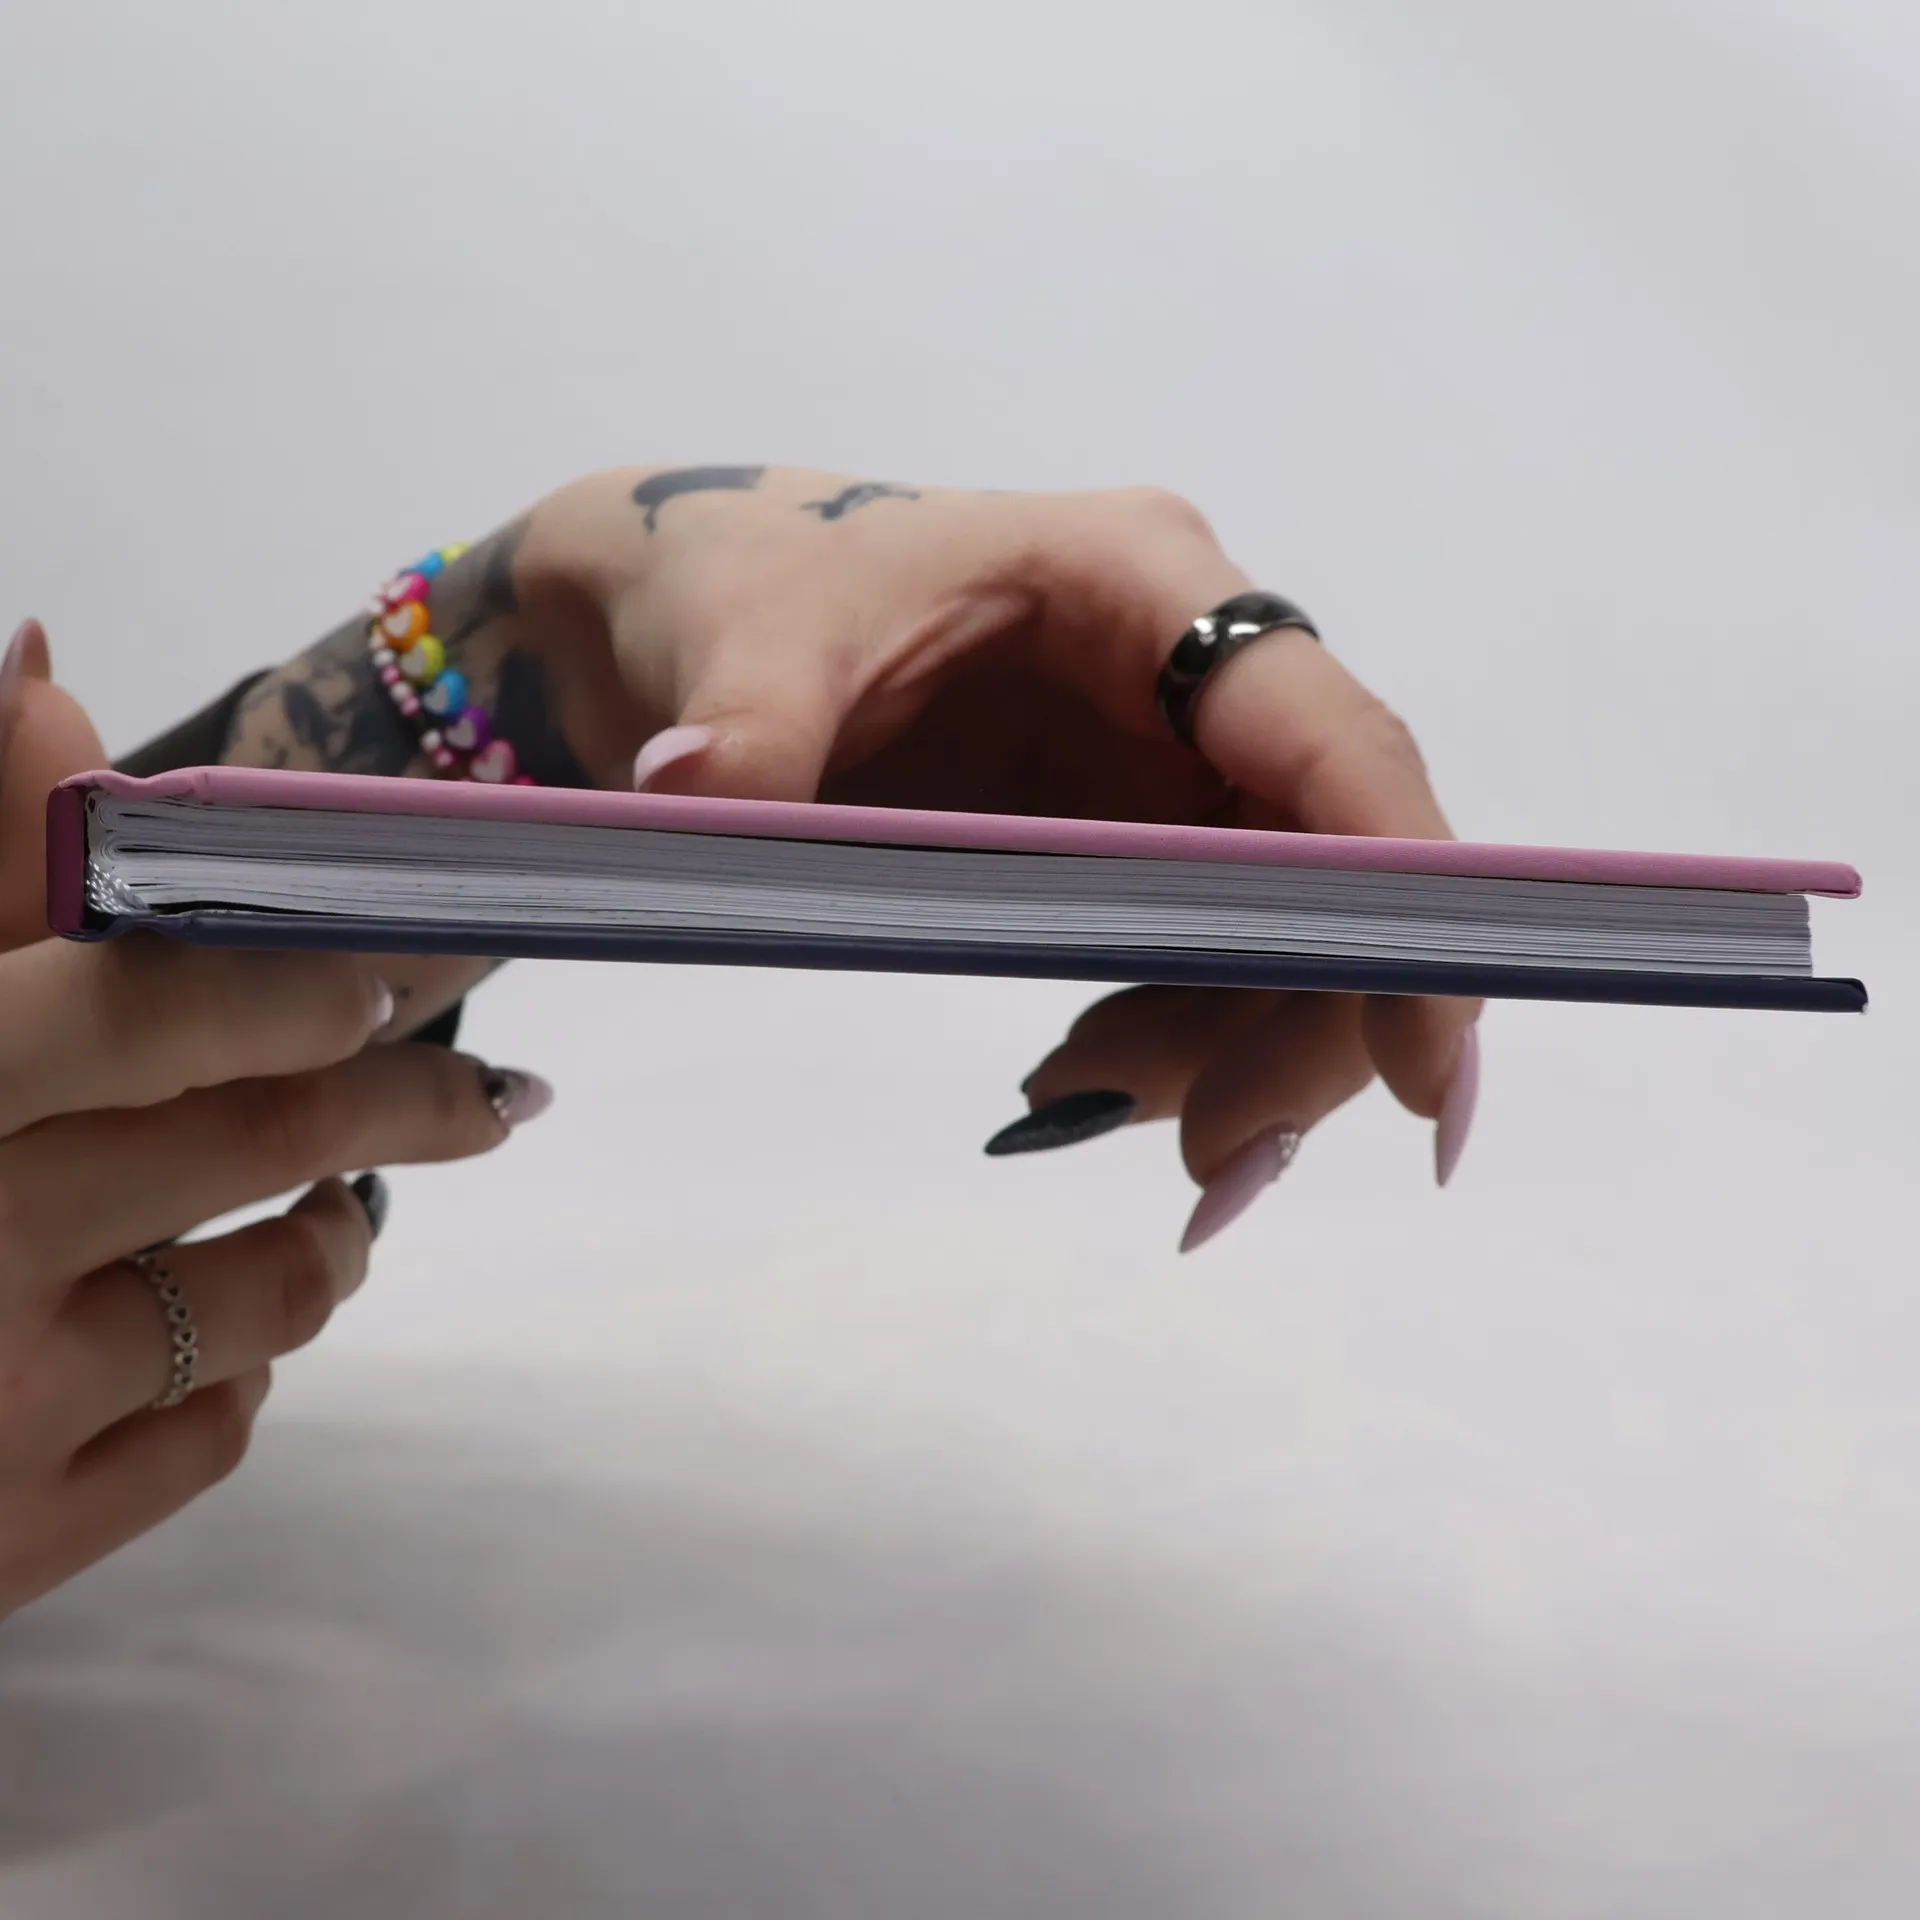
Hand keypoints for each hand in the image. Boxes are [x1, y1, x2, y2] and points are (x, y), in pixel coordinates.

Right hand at [0, 623, 551, 1619]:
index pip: (159, 1000)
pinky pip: (218, 1439)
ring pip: (271, 1291)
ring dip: (333, 1235)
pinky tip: (230, 1343)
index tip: (405, 961)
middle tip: (496, 1090)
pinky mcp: (17, 1553)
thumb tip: (38, 660)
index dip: (309, 972)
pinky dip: (248, 1374)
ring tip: (348, 1205)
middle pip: (267, 1136)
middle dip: (410, 1101)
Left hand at [514, 468, 1480, 1245]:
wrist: (703, 614)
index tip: (1429, 1069)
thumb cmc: (748, 576)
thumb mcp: (743, 630)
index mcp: (1141, 581)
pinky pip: (1205, 954)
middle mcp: (1193, 673)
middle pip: (1335, 864)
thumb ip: (746, 714)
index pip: (1329, 738)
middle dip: (1303, 1021)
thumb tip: (701, 787)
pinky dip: (1169, 1039)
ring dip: (1225, 1047)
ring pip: (1284, 928)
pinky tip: (1074, 1081)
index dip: (1403, 895)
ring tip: (1071, 1101)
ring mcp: (1168, 758)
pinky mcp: (1128, 833)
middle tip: (1205, 1159)